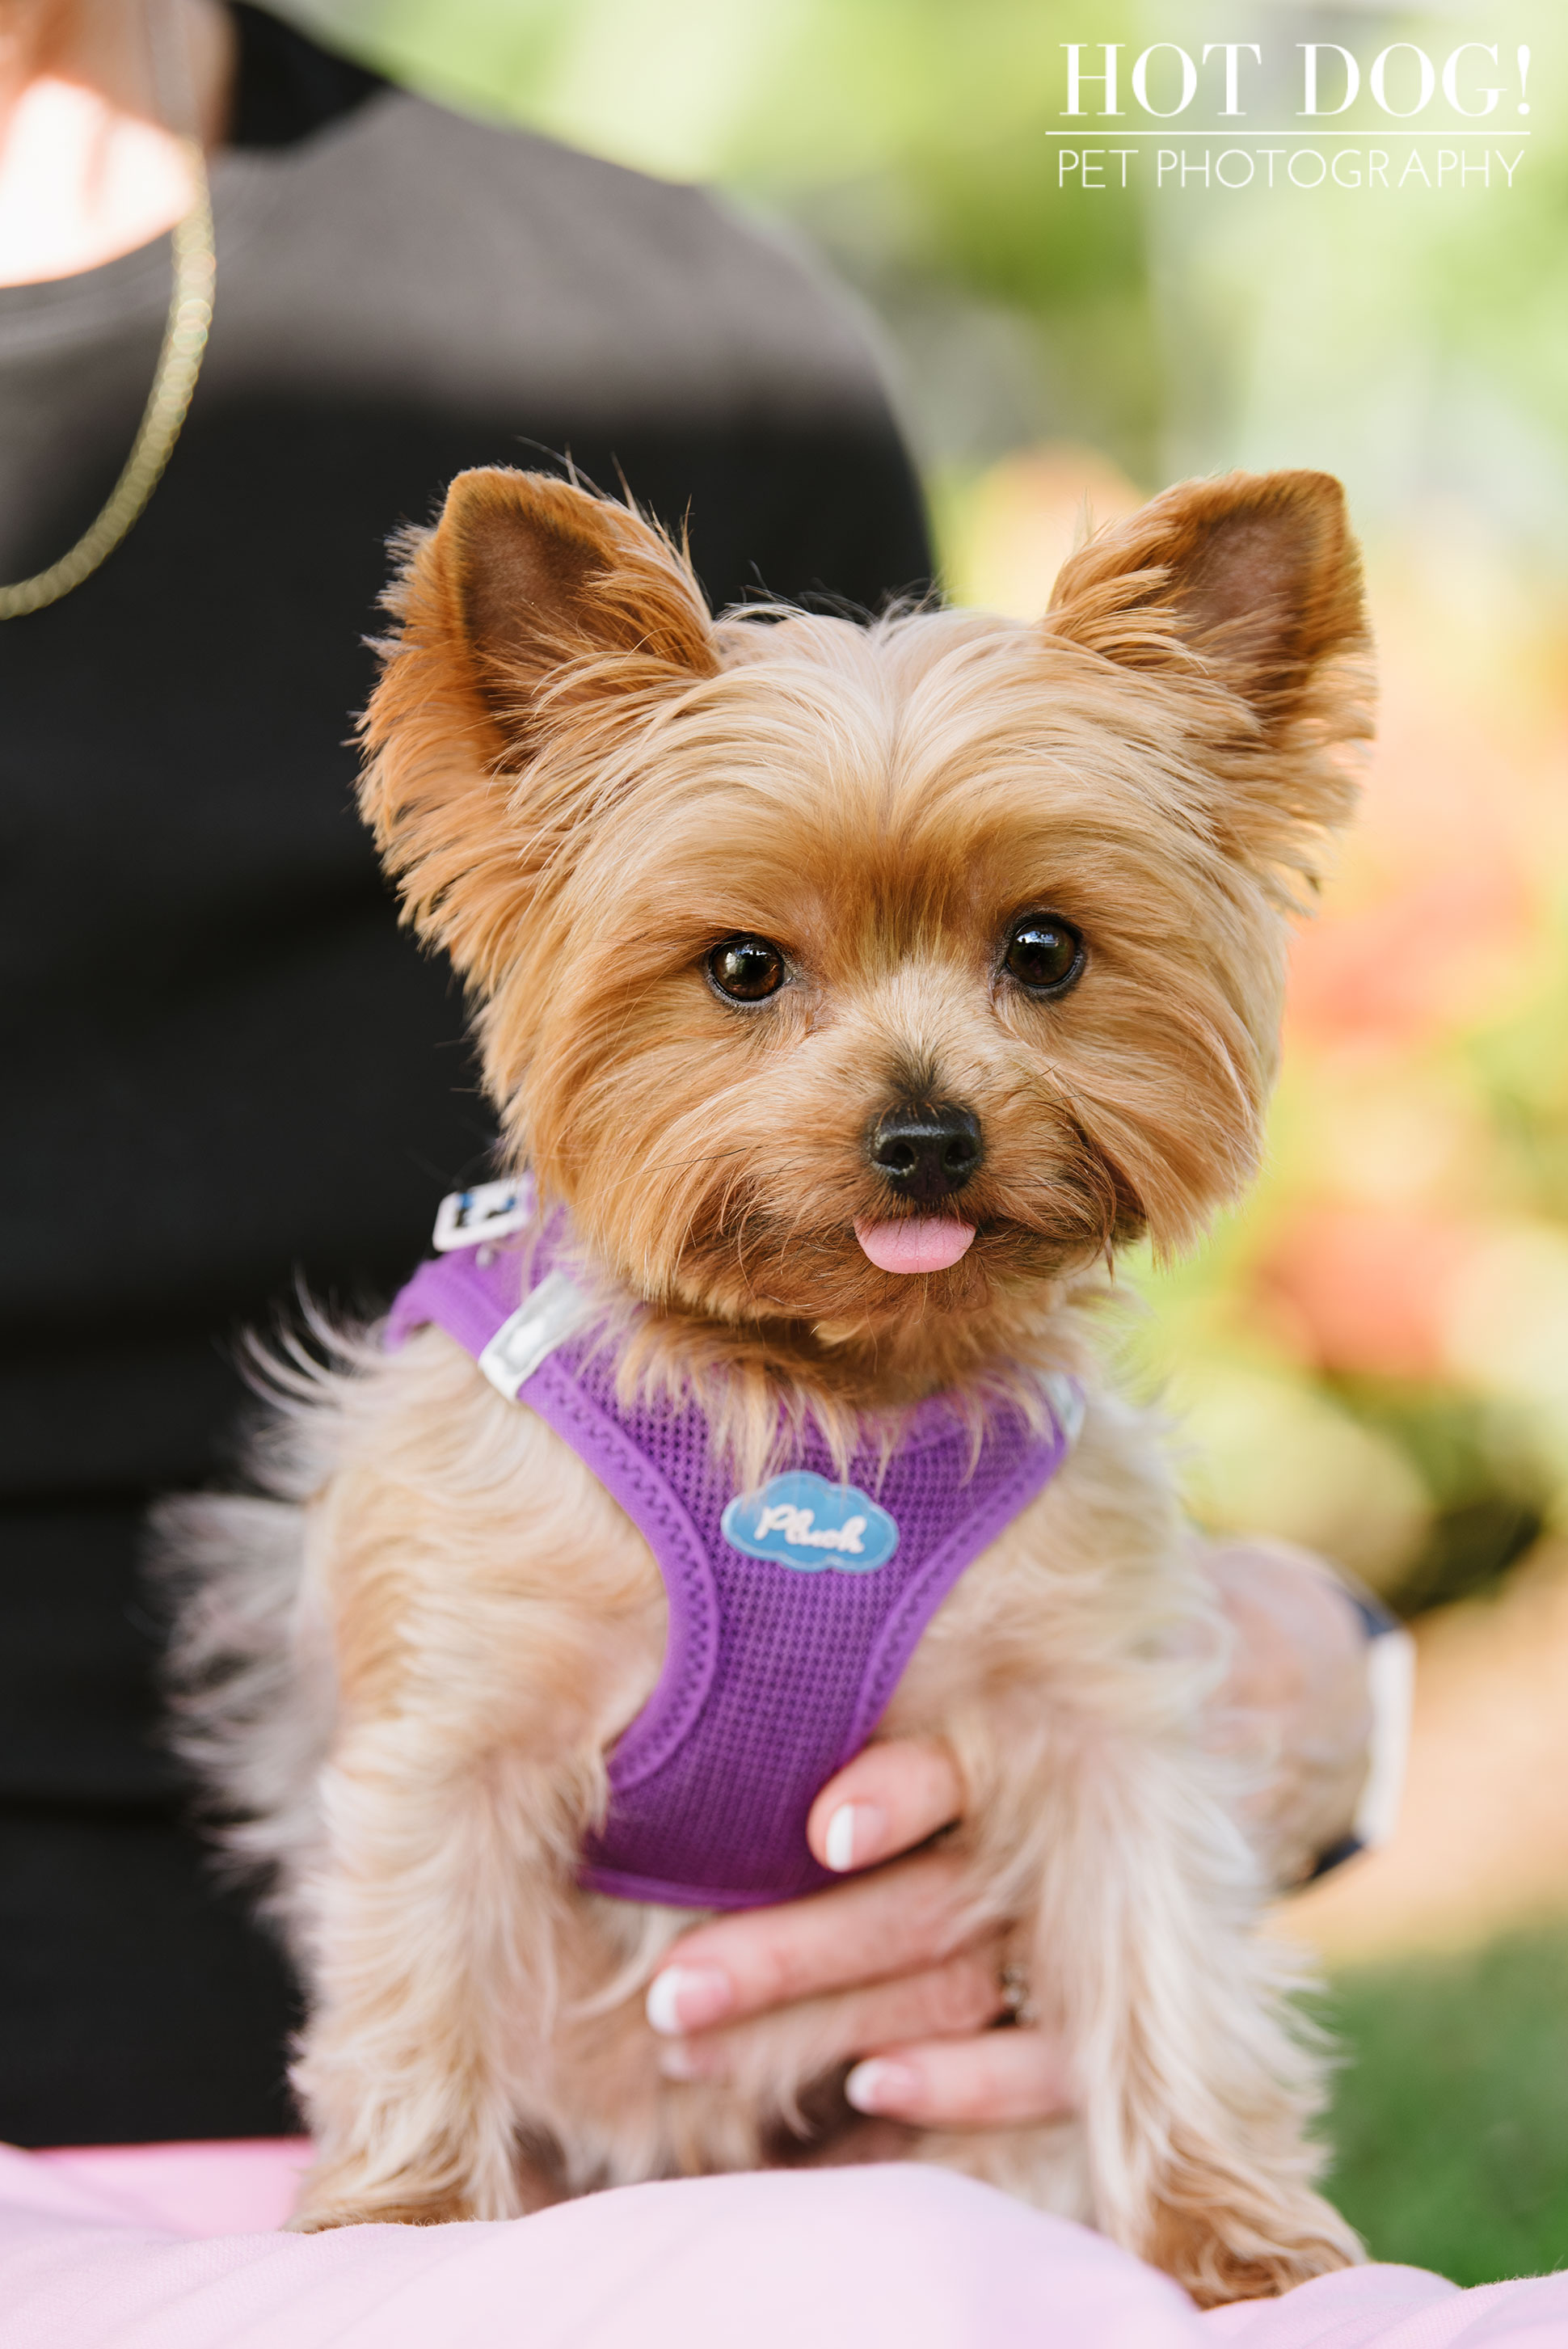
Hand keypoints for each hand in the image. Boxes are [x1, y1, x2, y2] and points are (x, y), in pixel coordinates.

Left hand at [644, 1542, 1375, 2128]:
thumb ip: (811, 1706)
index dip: (903, 1793)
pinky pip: (1052, 2069)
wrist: (1145, 1777)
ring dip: (829, 2023)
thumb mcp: (901, 1702)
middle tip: (668, 1997)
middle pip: (933, 1902)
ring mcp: (1087, 1928)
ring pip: (961, 1984)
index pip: (965, 1767)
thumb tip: (643, 1698)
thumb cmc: (941, 1731)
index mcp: (1005, 1738)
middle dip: (792, 1952)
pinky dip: (962, 2084)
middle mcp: (1049, 1831)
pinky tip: (868, 2089)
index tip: (826, 1829)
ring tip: (695, 2054)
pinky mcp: (1114, 2019)